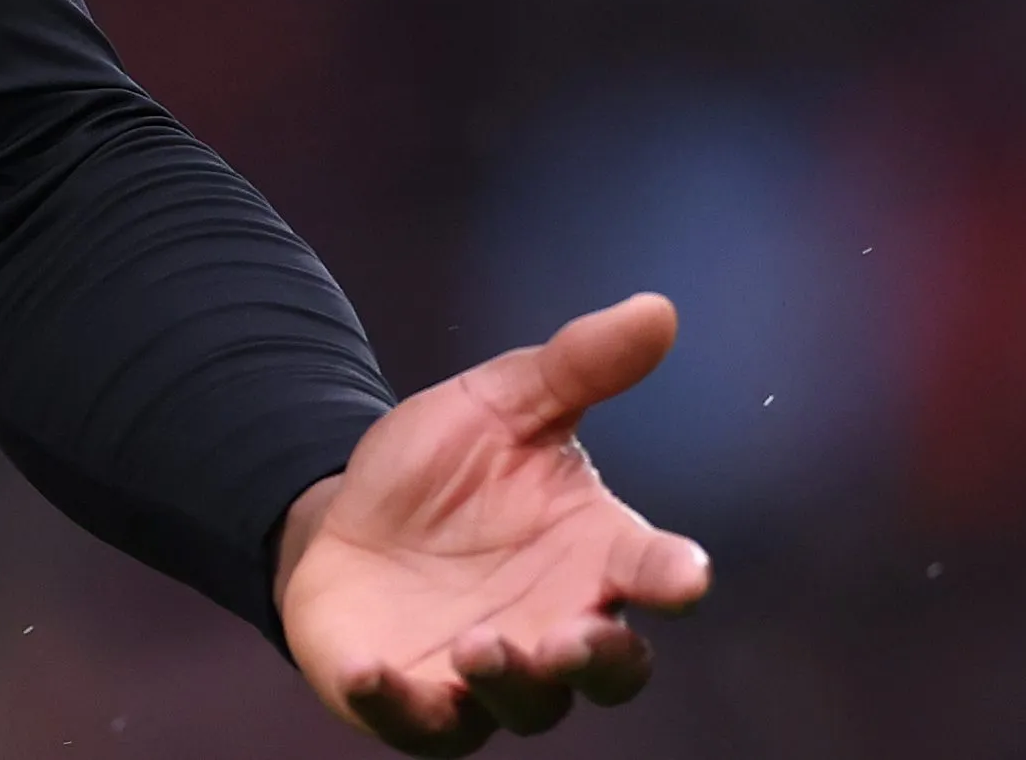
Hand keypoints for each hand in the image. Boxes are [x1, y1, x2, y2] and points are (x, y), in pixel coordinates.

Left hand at [276, 292, 714, 749]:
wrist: (340, 515)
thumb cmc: (441, 469)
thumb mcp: (500, 402)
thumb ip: (578, 366)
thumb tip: (658, 308)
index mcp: (593, 555)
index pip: (654, 573)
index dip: (673, 577)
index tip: (686, 574)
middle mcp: (557, 625)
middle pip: (608, 669)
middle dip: (598, 659)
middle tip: (571, 636)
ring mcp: (489, 675)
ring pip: (527, 706)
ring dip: (512, 682)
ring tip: (480, 644)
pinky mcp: (416, 699)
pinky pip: (419, 723)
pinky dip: (402, 705)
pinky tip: (373, 673)